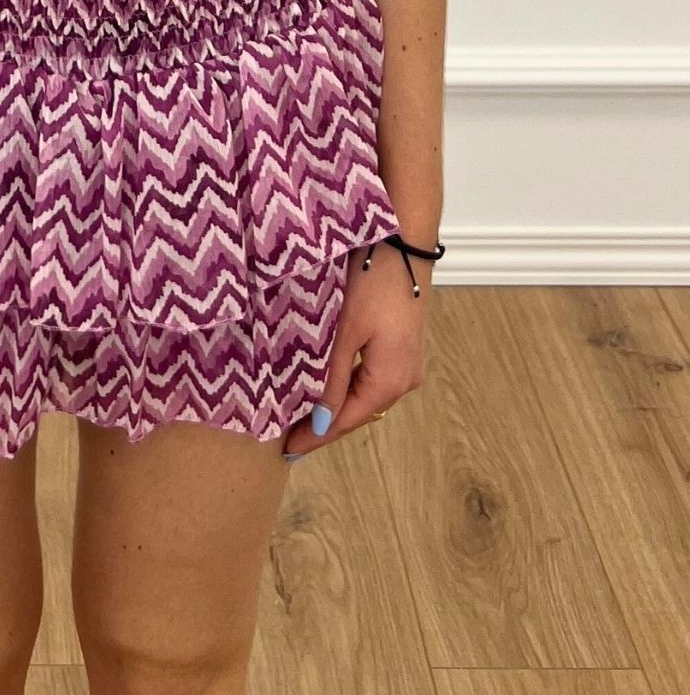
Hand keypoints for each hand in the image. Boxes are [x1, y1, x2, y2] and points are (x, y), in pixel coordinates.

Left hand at [281, 239, 430, 458]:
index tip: (287, 451)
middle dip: (325, 424)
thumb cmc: (373, 284)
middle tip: (288, 434)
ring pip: (366, 396)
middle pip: (358, 412)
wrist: (405, 244)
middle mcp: (404, 380)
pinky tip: (329, 387)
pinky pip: (373, 379)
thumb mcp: (347, 332)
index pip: (345, 422)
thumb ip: (333, 379)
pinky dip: (350, 387)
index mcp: (389, 381)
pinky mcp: (405, 348)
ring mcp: (407, 364)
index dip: (315, 438)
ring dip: (337, 406)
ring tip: (302, 414)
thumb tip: (319, 423)